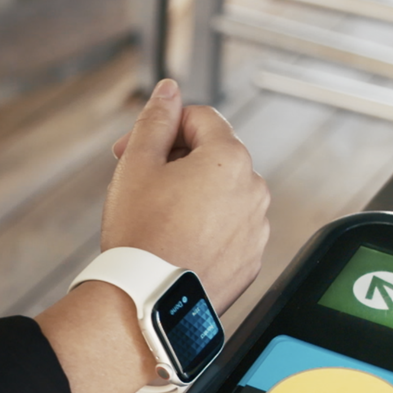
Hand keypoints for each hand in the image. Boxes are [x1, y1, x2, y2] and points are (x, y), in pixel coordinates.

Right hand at [33, 79, 269, 392]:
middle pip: (214, 156)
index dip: (163, 126)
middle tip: (139, 183)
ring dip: (193, 196)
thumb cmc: (141, 237)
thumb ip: (156, 119)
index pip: (200, 119)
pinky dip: (206, 229)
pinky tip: (175, 243)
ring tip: (157, 219)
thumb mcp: (137, 165)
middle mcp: (253, 190)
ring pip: (223, 195)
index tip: (135, 147)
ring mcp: (256, 228)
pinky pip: (229, 230)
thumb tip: (169, 91)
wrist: (149, 301)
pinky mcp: (251, 261)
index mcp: (229, 158)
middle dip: (177, 161)